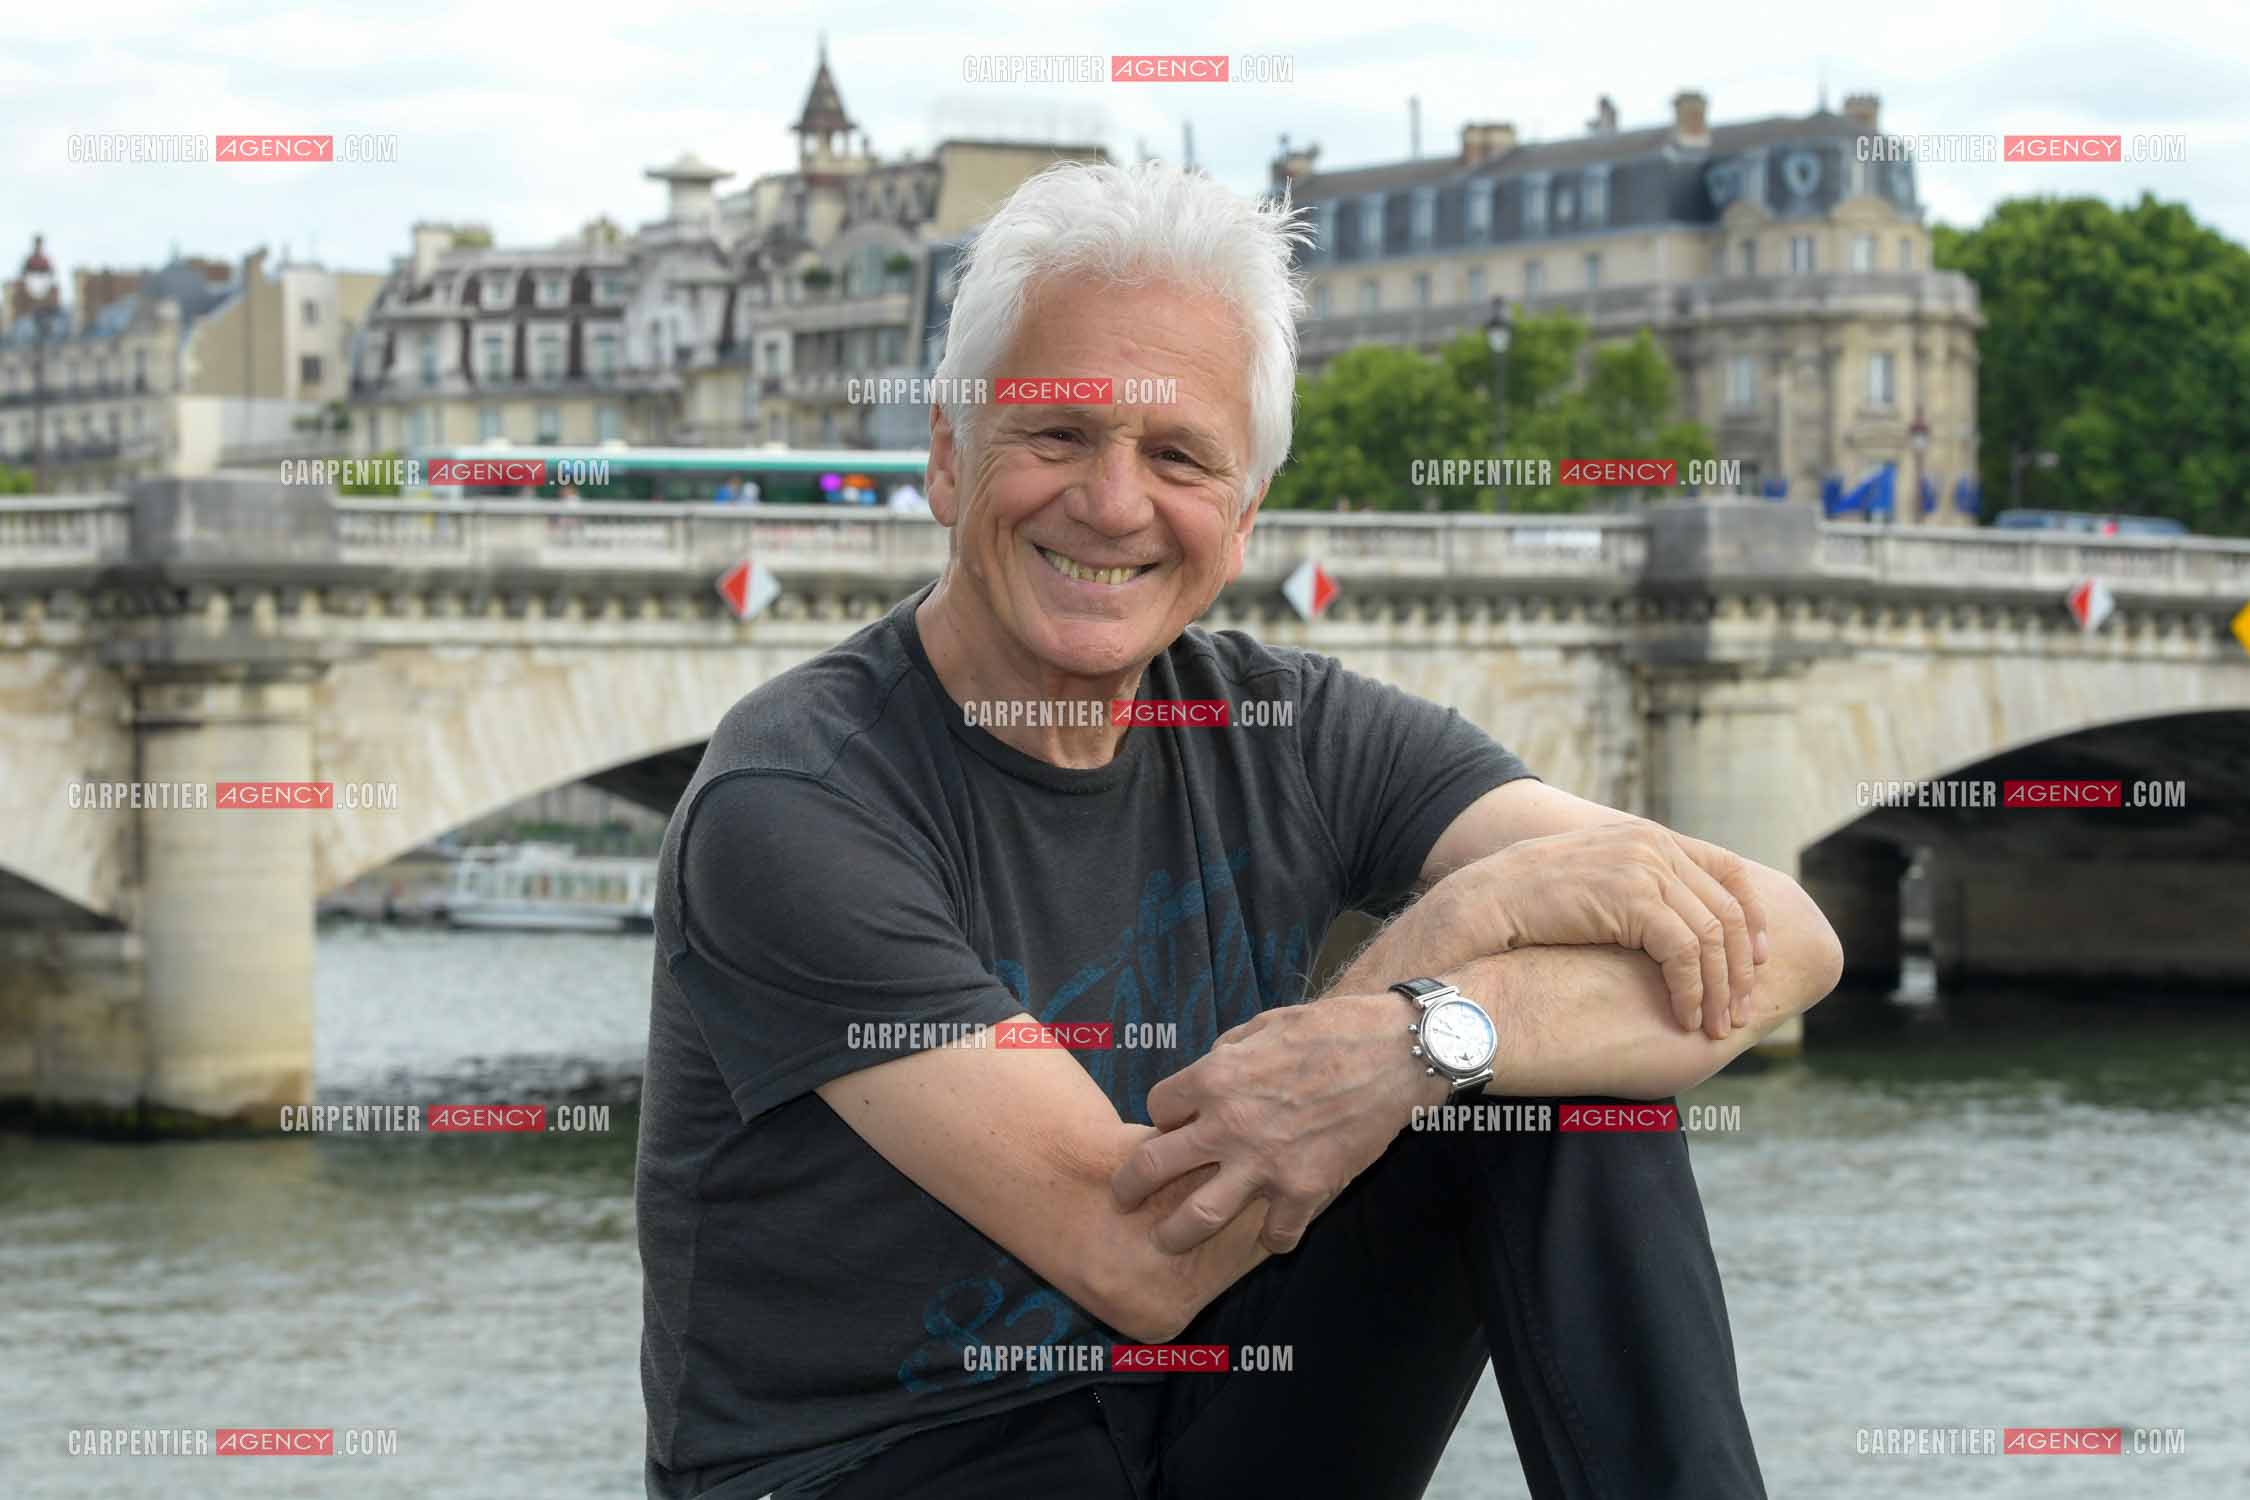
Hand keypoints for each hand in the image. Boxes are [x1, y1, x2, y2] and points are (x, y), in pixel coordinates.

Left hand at [1110, 996, 1431, 1255]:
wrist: (1396, 1053)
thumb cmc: (1332, 1029)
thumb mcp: (1265, 1025)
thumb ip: (1227, 1053)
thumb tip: (1207, 1073)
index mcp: (1215, 1077)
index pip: (1158, 1107)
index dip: (1164, 1116)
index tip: (1174, 1125)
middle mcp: (1229, 1124)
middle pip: (1153, 1166)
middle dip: (1131, 1186)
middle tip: (1124, 1197)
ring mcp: (1266, 1164)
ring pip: (1198, 1217)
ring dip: (1176, 1233)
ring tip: (1166, 1240)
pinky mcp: (1305, 1190)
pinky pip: (1273, 1234)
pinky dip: (1270, 1239)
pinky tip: (1268, 1234)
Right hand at [1458, 821, 1768, 1039]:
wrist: (1489, 899)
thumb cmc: (1534, 901)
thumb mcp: (1598, 880)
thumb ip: (1637, 887)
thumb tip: (1671, 926)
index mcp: (1651, 837)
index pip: (1730, 870)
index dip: (1754, 917)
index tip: (1760, 959)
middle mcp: (1654, 846)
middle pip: (1728, 909)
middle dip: (1740, 967)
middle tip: (1740, 1010)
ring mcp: (1645, 868)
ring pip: (1712, 935)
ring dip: (1719, 988)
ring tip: (1714, 1025)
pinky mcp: (1632, 898)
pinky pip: (1683, 951)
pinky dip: (1691, 989)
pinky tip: (1685, 1016)